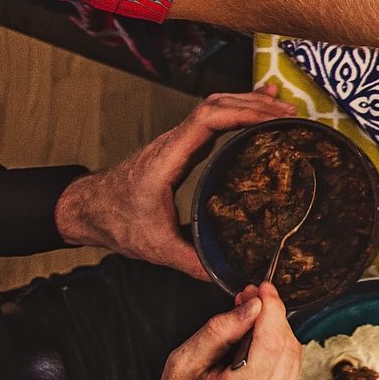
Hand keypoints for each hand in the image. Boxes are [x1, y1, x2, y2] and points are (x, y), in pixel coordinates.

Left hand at [56, 87, 295, 277]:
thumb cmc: (116, 222)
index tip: (272, 117)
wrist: (88, 209)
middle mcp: (173, 143)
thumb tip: (230, 278)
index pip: (206, 120)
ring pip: (214, 106)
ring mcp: (177, 141)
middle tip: (290, 114)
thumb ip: (193, 261)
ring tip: (282, 107)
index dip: (241, 112)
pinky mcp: (182, 146)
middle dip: (254, 104)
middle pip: (216, 105)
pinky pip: (212, 117)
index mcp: (167, 160)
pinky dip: (237, 108)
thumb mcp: (156, 247)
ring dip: (247, 102)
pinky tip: (257, 106)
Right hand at [128, 284, 300, 379]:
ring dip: (277, 331)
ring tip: (250, 322)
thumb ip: (216, 333)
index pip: (271, 342)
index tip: (261, 289)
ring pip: (294, 355)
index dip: (271, 309)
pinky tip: (256, 349)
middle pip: (287, 345)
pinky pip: (292, 370)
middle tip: (250, 300)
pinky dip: (278, 352)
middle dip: (272, 316)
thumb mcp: (180, 368)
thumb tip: (252, 305)